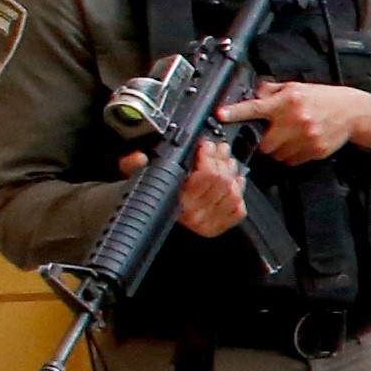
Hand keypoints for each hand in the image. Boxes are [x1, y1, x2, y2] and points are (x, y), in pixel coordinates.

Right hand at [125, 137, 245, 236]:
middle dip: (221, 160)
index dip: (208, 157)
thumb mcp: (134, 176)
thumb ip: (131, 165)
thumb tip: (138, 157)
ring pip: (232, 192)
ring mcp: (209, 222)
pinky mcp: (220, 225)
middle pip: (221, 181)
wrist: (151, 218)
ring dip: (231, 172)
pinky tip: (234, 178)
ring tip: (226, 159)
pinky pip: (239, 207)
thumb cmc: (147, 193)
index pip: (204, 177)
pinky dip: (239, 190)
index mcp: (176, 202)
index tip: (205, 145)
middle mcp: (194, 215)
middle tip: (218, 148)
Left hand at [216, 79, 370, 162]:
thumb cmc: (322, 98)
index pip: (255, 108)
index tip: (220, 115)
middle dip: (262, 141)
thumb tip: (253, 96)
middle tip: (269, 133)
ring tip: (287, 137)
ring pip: (277, 154)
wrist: (352, 111)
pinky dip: (289, 155)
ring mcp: (306, 138)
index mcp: (288, 101)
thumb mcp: (295, 87)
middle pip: (264, 142)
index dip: (235, 112)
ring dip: (276, 149)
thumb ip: (272, 91)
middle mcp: (296, 120)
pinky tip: (298, 143)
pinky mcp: (315, 151)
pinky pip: (291, 160)